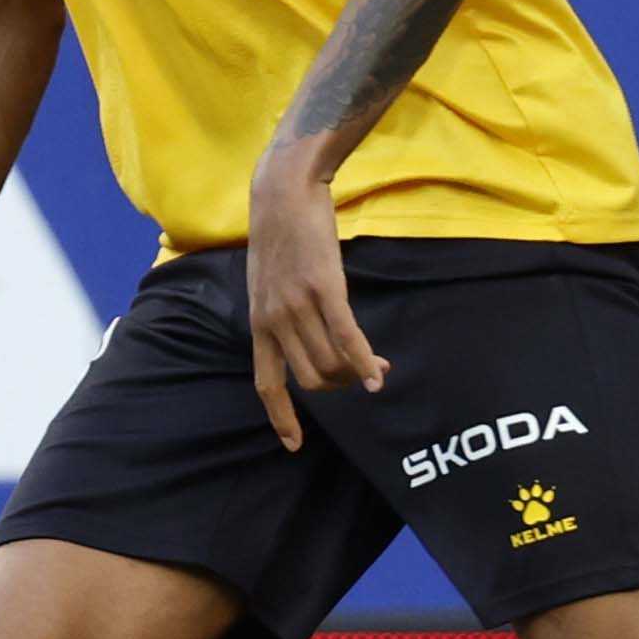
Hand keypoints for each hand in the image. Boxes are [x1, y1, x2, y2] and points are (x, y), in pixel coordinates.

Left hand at [245, 148, 383, 452]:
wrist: (284, 193)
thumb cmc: (282, 238)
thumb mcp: (269, 284)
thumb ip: (285, 316)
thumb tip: (315, 343)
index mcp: (258, 322)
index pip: (266, 383)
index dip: (282, 417)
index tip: (294, 445)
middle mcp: (274, 320)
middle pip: (311, 380)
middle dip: (340, 386)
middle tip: (362, 375)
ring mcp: (298, 305)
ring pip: (331, 363)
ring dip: (355, 372)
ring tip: (374, 365)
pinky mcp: (324, 288)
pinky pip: (347, 339)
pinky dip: (364, 363)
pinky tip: (380, 375)